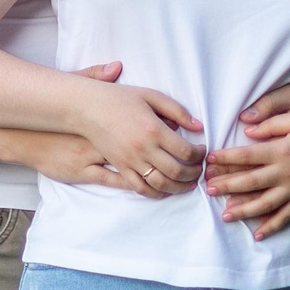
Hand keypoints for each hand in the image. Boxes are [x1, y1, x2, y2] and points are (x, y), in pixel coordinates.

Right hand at [70, 80, 204, 196]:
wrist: (87, 108)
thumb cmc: (120, 98)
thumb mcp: (151, 96)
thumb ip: (177, 111)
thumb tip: (198, 126)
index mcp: (154, 130)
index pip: (186, 151)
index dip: (199, 155)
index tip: (202, 151)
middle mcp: (143, 149)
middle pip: (177, 171)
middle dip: (194, 173)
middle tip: (199, 169)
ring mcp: (130, 161)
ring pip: (161, 184)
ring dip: (179, 187)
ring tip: (188, 183)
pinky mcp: (120, 168)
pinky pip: (140, 188)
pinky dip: (156, 193)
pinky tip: (165, 189)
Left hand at [204, 116, 289, 239]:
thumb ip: (273, 124)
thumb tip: (248, 132)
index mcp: (282, 150)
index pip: (248, 155)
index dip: (227, 158)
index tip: (210, 159)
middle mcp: (285, 173)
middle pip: (251, 182)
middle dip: (227, 186)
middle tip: (207, 190)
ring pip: (264, 204)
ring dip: (243, 210)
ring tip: (224, 215)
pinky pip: (285, 217)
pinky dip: (271, 227)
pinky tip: (257, 235)